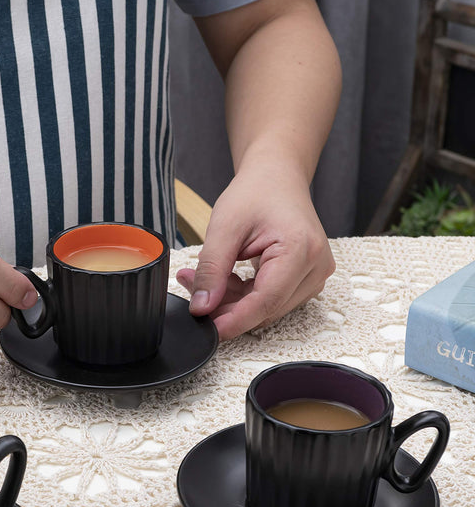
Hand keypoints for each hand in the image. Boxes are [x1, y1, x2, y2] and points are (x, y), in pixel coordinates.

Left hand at [176, 161, 334, 339]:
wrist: (277, 177)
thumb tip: (201, 307)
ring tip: (201, 276)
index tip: (208, 329)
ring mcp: (314, 276)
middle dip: (226, 307)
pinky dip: (242, 295)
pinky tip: (222, 279)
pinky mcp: (306, 280)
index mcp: (302, 249)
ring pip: (266, 308)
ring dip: (232, 301)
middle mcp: (316, 267)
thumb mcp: (224, 226)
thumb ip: (211, 269)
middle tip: (190, 286)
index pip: (266, 300)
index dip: (235, 319)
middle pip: (266, 307)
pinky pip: (270, 300)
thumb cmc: (256, 192)